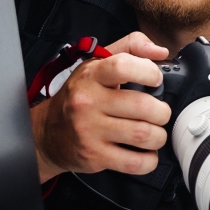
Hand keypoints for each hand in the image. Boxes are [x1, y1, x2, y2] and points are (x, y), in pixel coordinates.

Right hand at [30, 32, 171, 182]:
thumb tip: (160, 52)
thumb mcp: (97, 64)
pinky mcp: (94, 156)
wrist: (47, 132)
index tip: (156, 81)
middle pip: (142, 106)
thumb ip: (130, 48)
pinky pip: (134, 162)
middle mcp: (88, 102)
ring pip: (143, 135)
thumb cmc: (78, 97)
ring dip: (158, 136)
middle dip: (162, 111)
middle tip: (159, 113)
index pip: (124, 67)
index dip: (149, 73)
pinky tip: (146, 152)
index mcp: (91, 76)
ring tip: (154, 132)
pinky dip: (149, 160)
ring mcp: (90, 131)